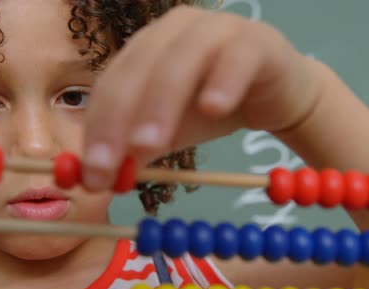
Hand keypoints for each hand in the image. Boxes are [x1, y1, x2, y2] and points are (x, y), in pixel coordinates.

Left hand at [82, 5, 319, 190]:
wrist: (275, 93)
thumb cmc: (213, 107)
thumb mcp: (169, 132)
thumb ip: (136, 149)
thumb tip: (97, 178)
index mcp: (145, 48)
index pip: (111, 84)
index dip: (97, 128)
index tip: (93, 174)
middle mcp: (173, 30)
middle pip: (138, 68)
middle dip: (119, 118)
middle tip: (111, 164)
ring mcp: (215, 29)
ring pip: (181, 60)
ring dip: (161, 102)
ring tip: (150, 144)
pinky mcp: (256, 41)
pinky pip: (237, 57)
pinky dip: (223, 81)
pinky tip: (214, 109)